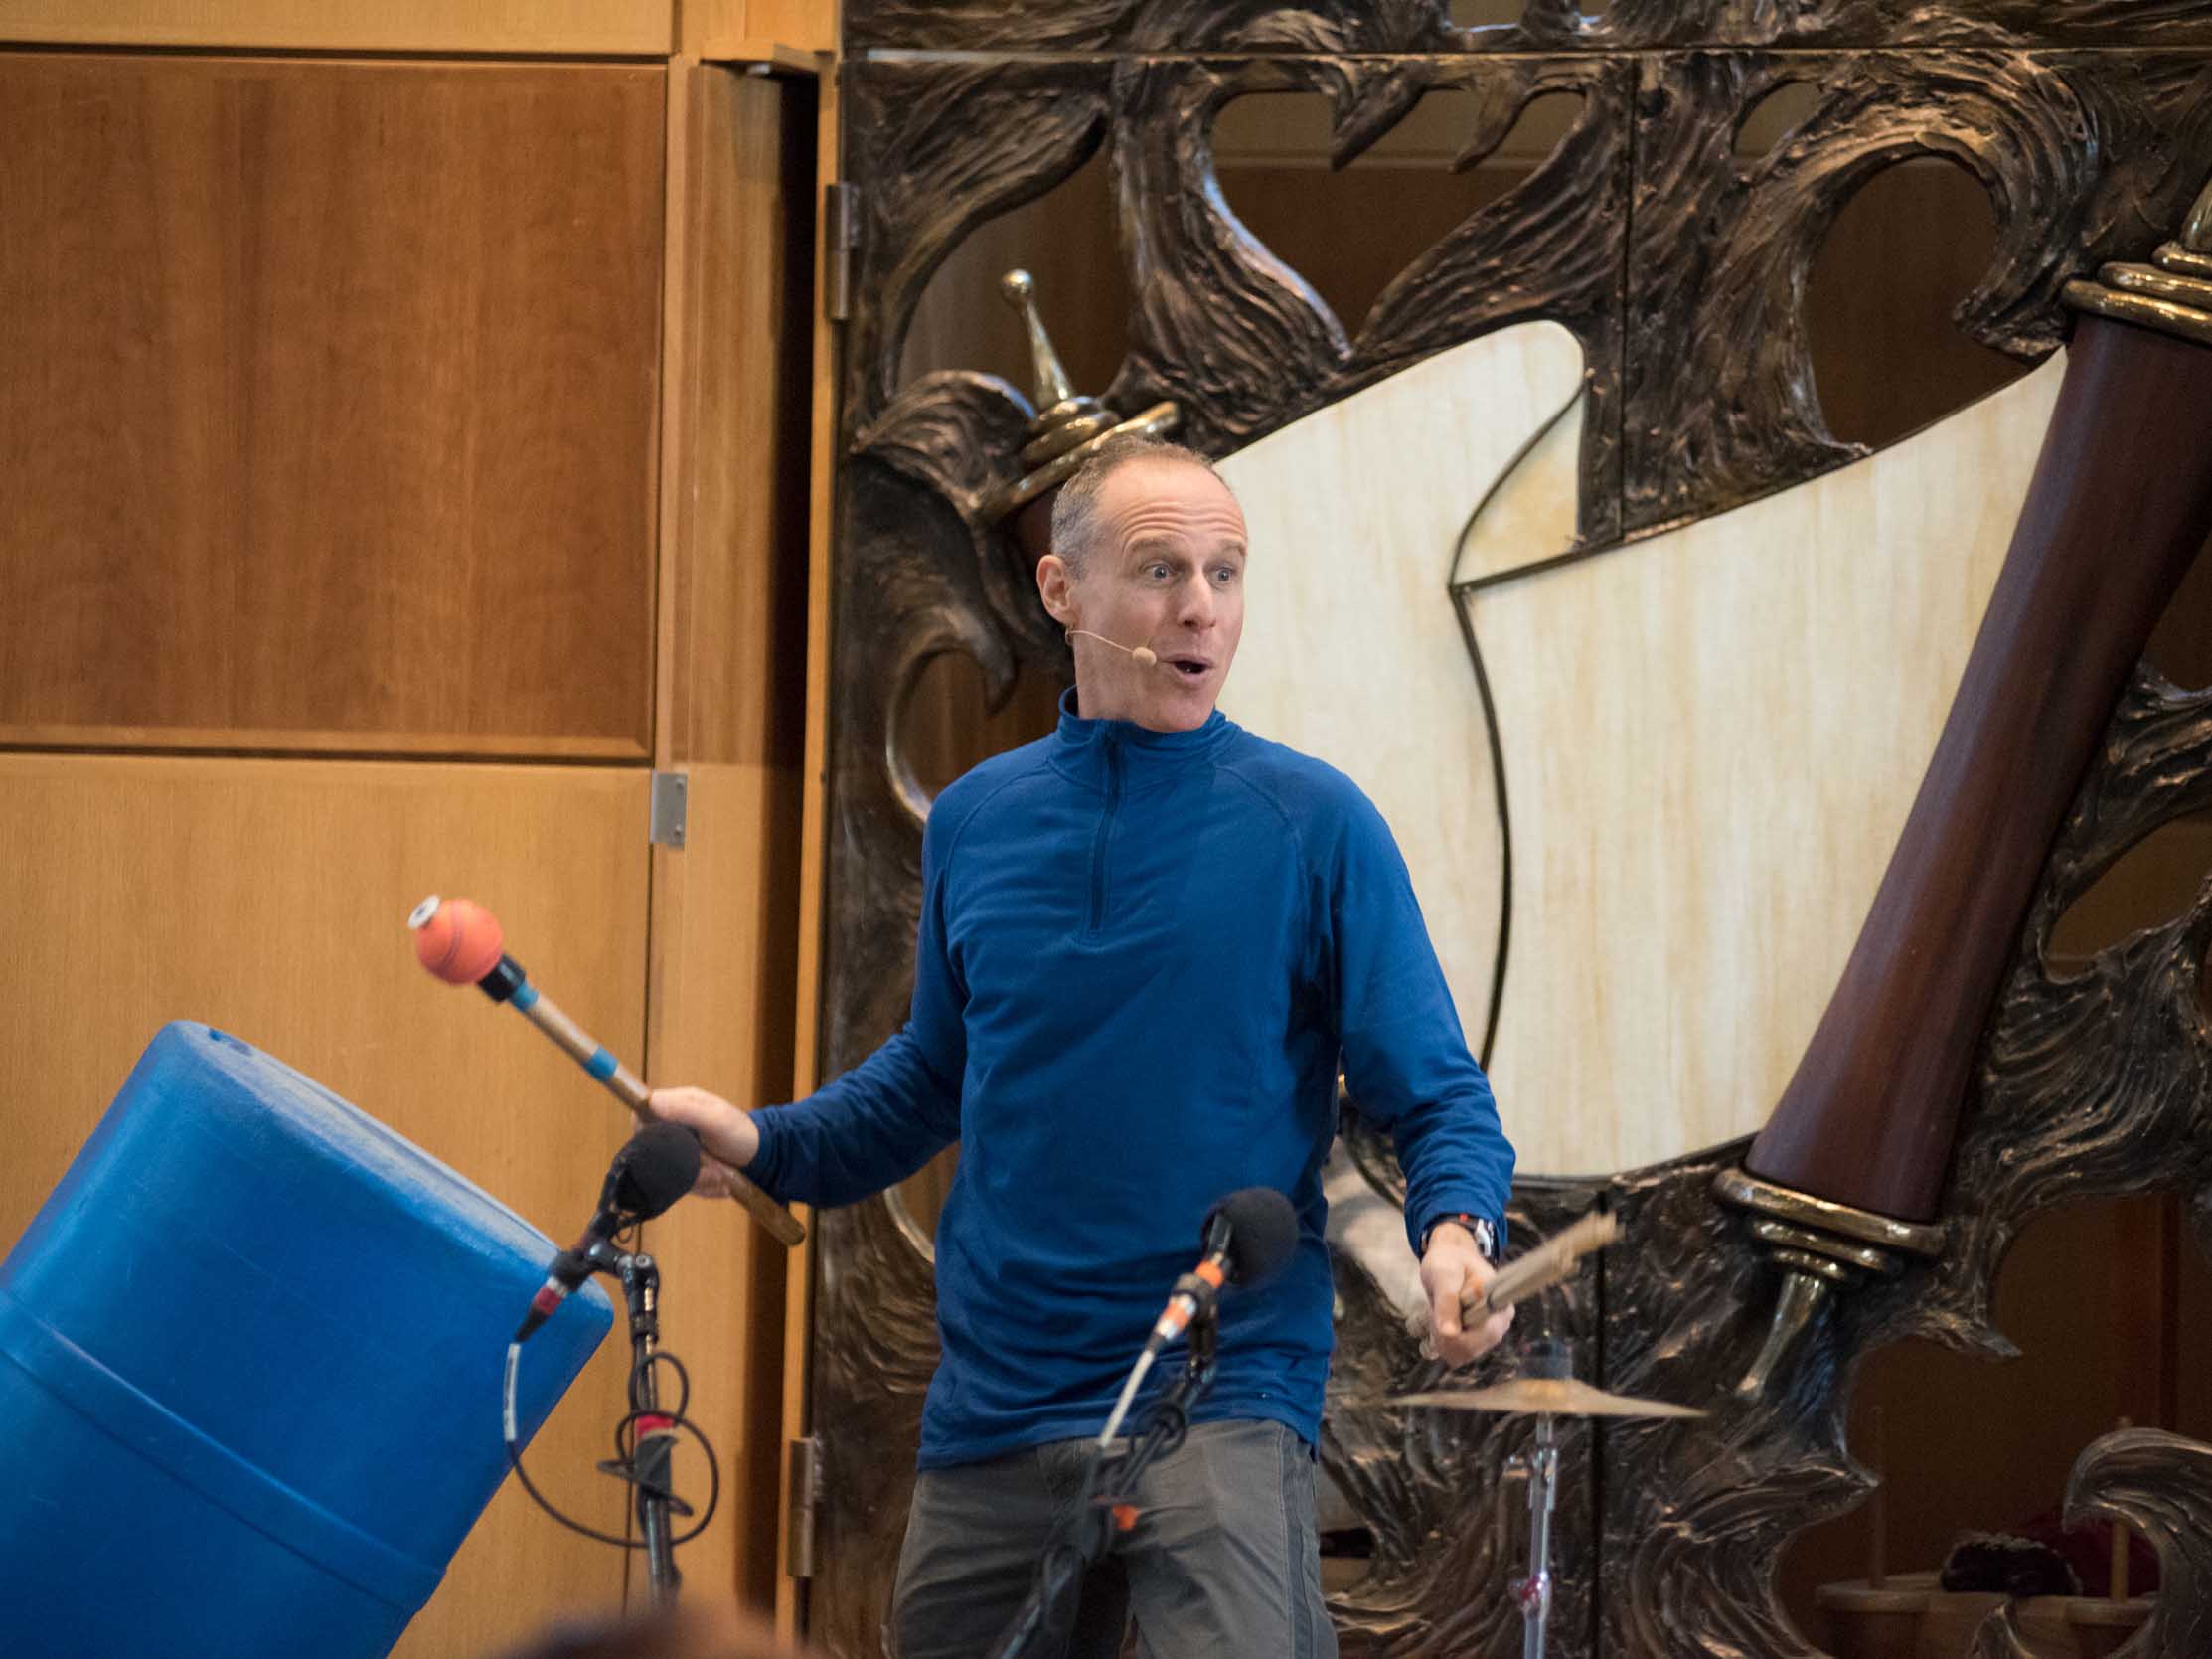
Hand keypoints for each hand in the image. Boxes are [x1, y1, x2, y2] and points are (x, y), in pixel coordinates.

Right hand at [643, 1085, 760, 1198]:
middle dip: (678, 1164)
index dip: (644, 1132)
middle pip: (651, 1148)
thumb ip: (685, 1111)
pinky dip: (702, 1186)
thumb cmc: (741, 1132)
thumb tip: (652, 1103)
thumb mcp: (715, 1120)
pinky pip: (682, 1182)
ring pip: (667, 1170)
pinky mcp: (686, 1167)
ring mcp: (679, 1148)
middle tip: (707, 1168)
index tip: (661, 1148)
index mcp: (679, 1104)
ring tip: (720, 1175)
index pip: (642, 1113)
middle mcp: (675, 1126)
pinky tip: (720, 1183)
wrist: (761, 1157)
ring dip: (695, 1179)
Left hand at [1419, 1222, 1512, 1366]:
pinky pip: (1457, 1355)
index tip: (1436, 1314)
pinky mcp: (1478, 1341)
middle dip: (1445, 1334)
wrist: (1450, 1260)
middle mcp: (1501, 1322)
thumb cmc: (1449, 1262)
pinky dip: (1443, 1342)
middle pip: (1472, 1348)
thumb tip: (1449, 1334)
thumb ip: (1447, 1302)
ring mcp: (1490, 1334)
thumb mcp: (1444, 1275)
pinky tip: (1440, 1323)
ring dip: (1442, 1338)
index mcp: (1500, 1302)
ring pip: (1462, 1354)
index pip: (1487, 1334)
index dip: (1459, 1333)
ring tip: (1437, 1313)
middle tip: (1433, 1310)